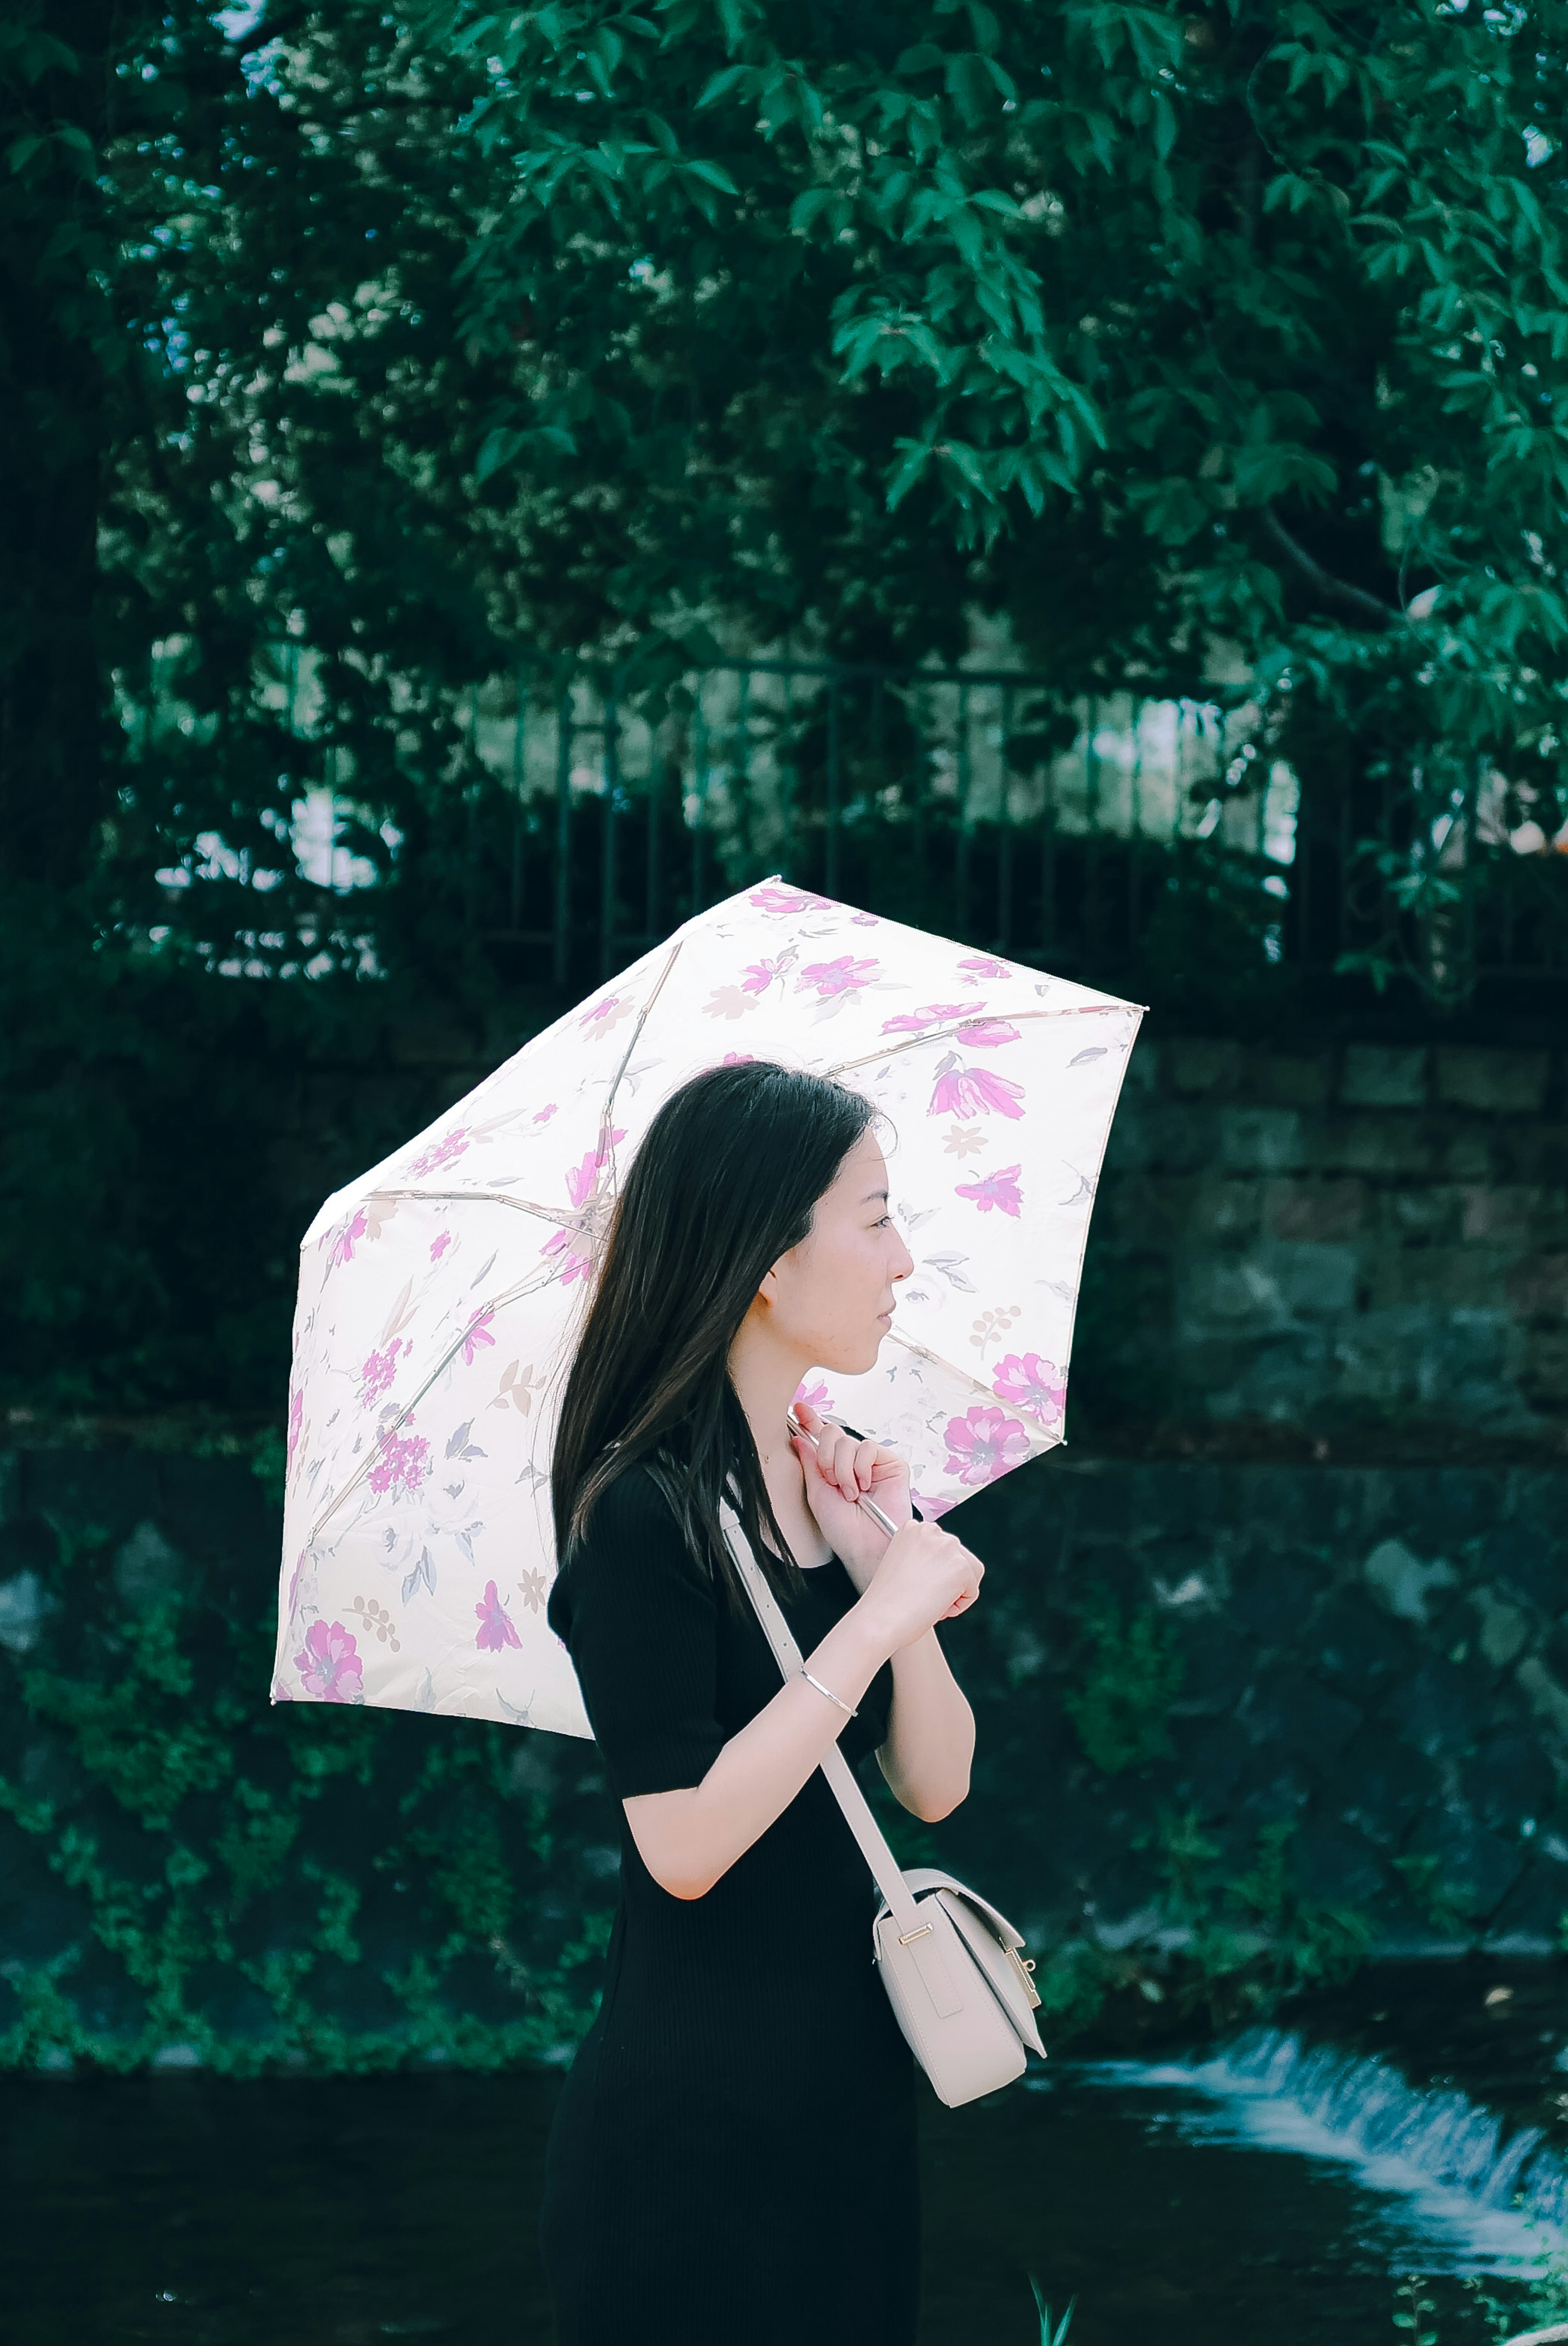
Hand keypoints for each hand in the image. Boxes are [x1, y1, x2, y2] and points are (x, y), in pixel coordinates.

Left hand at [792, 1399, 910, 1590]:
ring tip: (851, 1493)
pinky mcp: (892, 1463)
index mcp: (833, 1468)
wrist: (865, 1545)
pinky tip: (865, 1487)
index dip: (811, 1421)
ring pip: (849, 1442)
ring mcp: (873, 1462)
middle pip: (832, 1434)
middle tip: (832, 1482)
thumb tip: (799, 1437)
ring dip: (843, 1470)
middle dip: (826, 1458)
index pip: (821, 1438)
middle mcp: (853, 1462)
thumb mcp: (817, 1494)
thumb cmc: (842, 1528)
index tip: (799, 1408)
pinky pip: (869, 1448)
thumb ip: (810, 1463)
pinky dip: (861, 1468)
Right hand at [859, 1521, 983, 1654]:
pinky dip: (960, 1605)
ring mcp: (947, 1546)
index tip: (920, 1585)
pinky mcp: (961, 1567)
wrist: (880, 1619)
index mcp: (913, 1528)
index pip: (942, 1547)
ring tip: (932, 1603)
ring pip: (970, 1571)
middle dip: (948, 1580)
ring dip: (956, 1591)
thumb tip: (943, 1567)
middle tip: (926, 1597)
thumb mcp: (901, 1564)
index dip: (935, 1572)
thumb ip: (923, 1557)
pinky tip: (938, 1609)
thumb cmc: (886, 1601)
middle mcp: (931, 1530)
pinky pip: (972, 1590)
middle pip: (959, 1556)